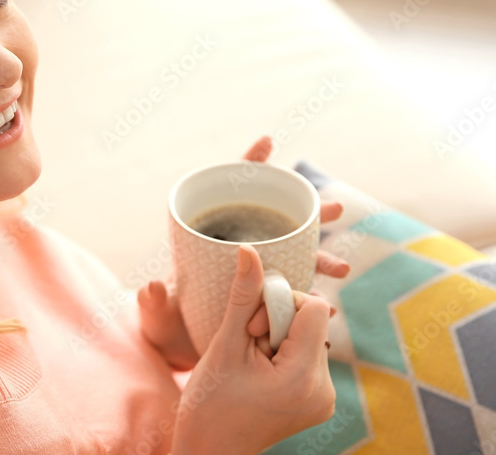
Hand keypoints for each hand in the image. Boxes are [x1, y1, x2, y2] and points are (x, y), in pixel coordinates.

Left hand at [138, 137, 347, 369]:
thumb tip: (152, 287)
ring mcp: (259, 274)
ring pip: (297, 256)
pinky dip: (312, 301)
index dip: (249, 165)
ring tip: (342, 269)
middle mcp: (240, 250)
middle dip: (310, 212)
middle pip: (278, 220)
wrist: (179, 354)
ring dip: (322, 258)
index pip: (230, 192)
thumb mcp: (156, 314)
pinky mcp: (269, 301)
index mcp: (209, 239)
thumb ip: (153, 302)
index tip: (268, 142)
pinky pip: (296, 294)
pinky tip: (328, 311)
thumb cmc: (165, 324)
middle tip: (337, 209)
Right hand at [171, 245, 335, 453]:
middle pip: (312, 320)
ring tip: (251, 362)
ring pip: (309, 336)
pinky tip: (260, 372)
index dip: (280, 304)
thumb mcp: (224, 345)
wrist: (209, 450)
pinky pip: (308, 354)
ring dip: (278, 337)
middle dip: (276, 322)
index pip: (313, 308)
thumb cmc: (209, 403)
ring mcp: (324, 399)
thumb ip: (242, 296)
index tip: (251, 327)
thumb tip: (250, 250)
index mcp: (302, 377)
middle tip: (246, 346)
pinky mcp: (319, 401)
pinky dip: (283, 352)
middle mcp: (324, 390)